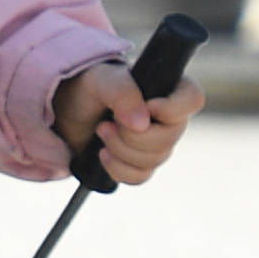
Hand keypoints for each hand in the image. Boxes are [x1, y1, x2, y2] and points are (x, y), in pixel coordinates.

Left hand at [51, 56, 200, 185]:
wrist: (66, 110)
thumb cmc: (88, 86)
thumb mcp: (101, 80)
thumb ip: (122, 93)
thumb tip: (142, 124)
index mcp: (167, 87)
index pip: (193, 99)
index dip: (171, 109)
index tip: (145, 107)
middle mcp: (169, 116)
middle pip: (170, 138)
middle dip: (132, 135)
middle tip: (107, 121)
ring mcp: (157, 141)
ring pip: (154, 160)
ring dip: (120, 149)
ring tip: (101, 130)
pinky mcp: (141, 162)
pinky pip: (140, 176)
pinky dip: (118, 169)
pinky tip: (103, 154)